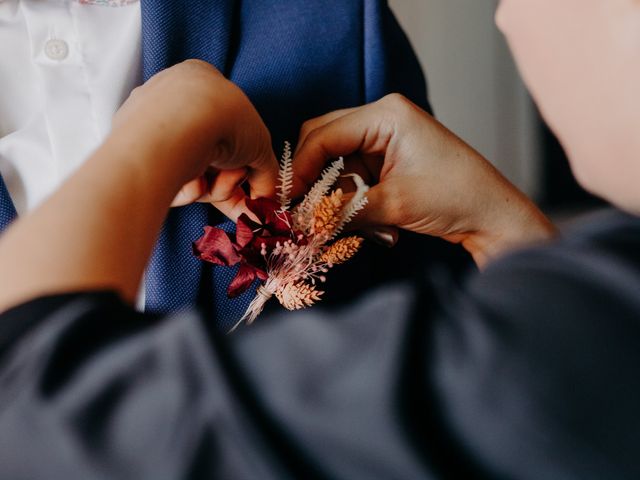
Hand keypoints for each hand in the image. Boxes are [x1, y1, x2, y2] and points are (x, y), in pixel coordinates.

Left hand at [113, 60, 277, 219]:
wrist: (177, 126)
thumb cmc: (224, 120)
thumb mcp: (260, 144)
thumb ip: (266, 171)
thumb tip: (266, 197)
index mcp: (202, 81)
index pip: (228, 127)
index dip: (243, 163)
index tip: (250, 188)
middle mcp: (171, 98)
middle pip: (209, 153)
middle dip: (226, 182)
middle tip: (236, 197)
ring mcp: (147, 123)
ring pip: (189, 168)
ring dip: (209, 186)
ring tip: (213, 186)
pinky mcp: (131, 151)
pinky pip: (166, 177)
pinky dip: (184, 188)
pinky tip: (191, 185)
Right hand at [293, 94, 555, 266]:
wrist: (494, 217)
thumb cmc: (456, 198)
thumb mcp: (393, 204)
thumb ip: (341, 209)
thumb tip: (301, 219)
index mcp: (386, 114)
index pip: (324, 134)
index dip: (300, 168)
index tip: (286, 201)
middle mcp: (383, 119)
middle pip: (324, 142)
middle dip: (313, 179)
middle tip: (302, 212)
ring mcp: (386, 140)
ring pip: (337, 164)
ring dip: (337, 197)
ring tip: (354, 225)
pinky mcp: (389, 160)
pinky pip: (354, 177)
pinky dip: (354, 202)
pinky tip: (375, 224)